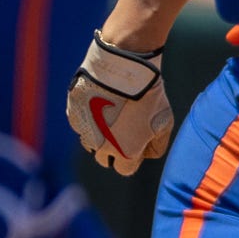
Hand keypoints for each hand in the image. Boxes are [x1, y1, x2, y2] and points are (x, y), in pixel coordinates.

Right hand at [67, 33, 173, 175]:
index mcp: (124, 153)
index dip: (131, 158)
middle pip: (103, 158)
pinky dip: (88, 117)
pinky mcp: (74, 113)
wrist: (126, 68)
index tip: (135, 144)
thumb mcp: (165, 122)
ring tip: (111, 114)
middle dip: (113, 149)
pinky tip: (100, 102)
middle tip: (122, 130)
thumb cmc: (150, 95)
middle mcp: (101, 147)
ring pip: (89, 141)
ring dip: (99, 134)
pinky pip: (80, 123)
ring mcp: (85, 130)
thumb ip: (156, 145)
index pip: (124, 168)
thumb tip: (146, 154)